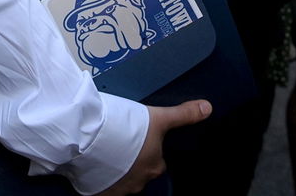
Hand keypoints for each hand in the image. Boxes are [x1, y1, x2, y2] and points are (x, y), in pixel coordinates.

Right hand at [97, 101, 211, 194]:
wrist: (87, 136)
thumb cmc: (125, 127)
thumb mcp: (158, 117)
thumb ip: (183, 114)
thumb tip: (207, 108)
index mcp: (155, 166)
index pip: (158, 162)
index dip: (150, 150)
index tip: (139, 140)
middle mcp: (139, 182)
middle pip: (139, 171)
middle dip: (132, 161)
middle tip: (122, 142)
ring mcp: (118, 189)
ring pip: (122, 179)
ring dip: (117, 168)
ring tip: (107, 150)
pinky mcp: (98, 192)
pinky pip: (104, 187)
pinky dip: (102, 176)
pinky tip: (97, 162)